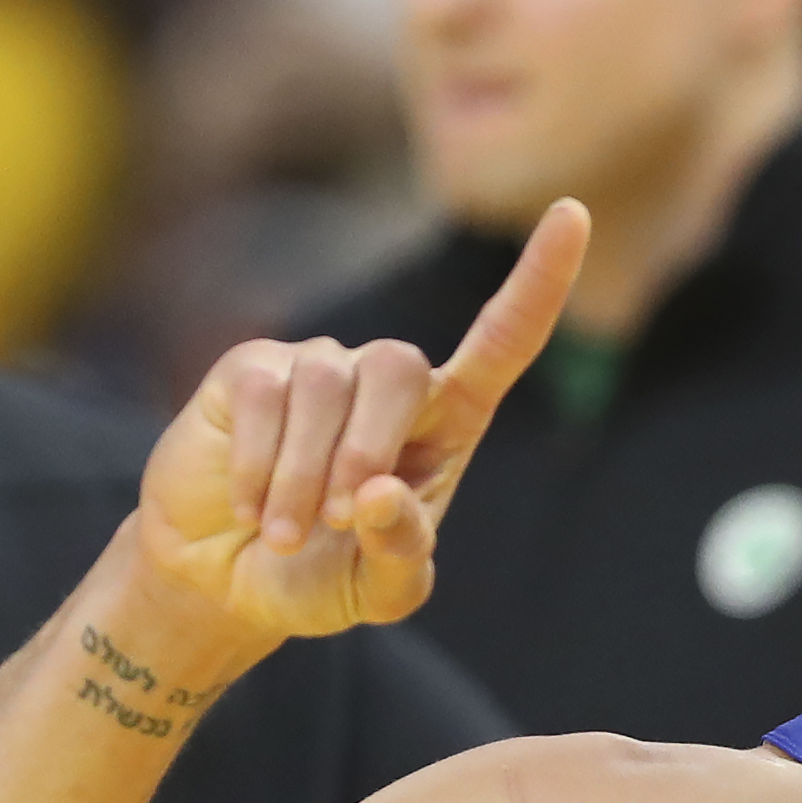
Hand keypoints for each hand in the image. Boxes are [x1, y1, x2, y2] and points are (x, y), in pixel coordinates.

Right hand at [136, 200, 589, 636]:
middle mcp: (388, 384)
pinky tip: (250, 509)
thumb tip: (382, 492)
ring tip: (283, 535)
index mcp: (447, 424)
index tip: (574, 212)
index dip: (538, 280)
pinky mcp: (250, 371)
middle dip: (368, 448)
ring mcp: (319, 368)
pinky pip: (261, 396)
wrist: (227, 579)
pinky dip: (260, 465)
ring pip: (323, 385)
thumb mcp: (380, 590)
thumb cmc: (324, 578)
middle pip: (398, 367)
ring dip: (304, 475)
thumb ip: (401, 553)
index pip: (503, 342)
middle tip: (340, 521)